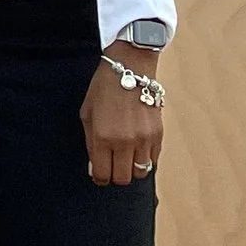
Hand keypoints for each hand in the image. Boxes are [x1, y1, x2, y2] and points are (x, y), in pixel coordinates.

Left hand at [82, 43, 164, 186]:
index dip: (99, 178)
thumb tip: (94, 168)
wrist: (130, 67)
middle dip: (115, 176)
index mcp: (102, 136)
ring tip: (125, 157)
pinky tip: (137, 149)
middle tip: (112, 166)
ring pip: (141, 172)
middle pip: (123, 178)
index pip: (103, 174)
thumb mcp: (87, 114)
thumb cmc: (104, 88)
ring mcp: (144, 138)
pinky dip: (145, 159)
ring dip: (132, 169)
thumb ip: (90, 143)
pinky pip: (154, 160)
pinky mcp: (158, 134)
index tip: (99, 174)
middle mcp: (124, 141)